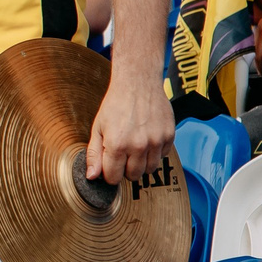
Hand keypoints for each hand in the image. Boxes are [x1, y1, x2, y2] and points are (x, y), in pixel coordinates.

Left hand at [84, 68, 172, 184]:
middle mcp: (138, 145)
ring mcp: (156, 141)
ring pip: (150, 169)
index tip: (109, 165)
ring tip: (134, 148)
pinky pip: (162, 156)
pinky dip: (154, 153)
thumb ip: (93, 154)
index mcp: (117, 144)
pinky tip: (146, 139)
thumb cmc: (115, 105)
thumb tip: (91, 177)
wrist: (138, 84)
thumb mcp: (97, 128)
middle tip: (121, 154)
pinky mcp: (169, 136)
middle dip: (125, 169)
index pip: (114, 177)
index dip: (110, 174)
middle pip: (133, 176)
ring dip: (141, 163)